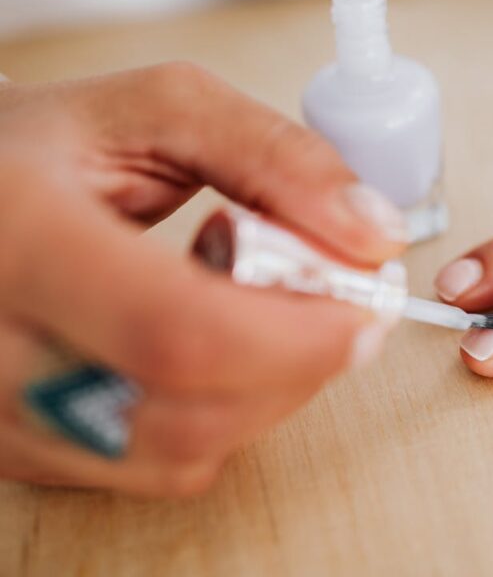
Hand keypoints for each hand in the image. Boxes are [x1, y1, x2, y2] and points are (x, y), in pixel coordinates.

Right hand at [0, 62, 406, 495]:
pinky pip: (160, 466)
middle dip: (299, 363)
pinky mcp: (20, 453)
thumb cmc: (49, 150)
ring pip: (183, 454)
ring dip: (265, 387)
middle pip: (190, 412)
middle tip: (336, 303)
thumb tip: (374, 233)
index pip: (176, 331)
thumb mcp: (160, 110)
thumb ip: (276, 157)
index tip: (366, 307)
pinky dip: (221, 411)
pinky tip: (209, 346)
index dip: (297, 336)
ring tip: (247, 305)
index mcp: (18, 237)